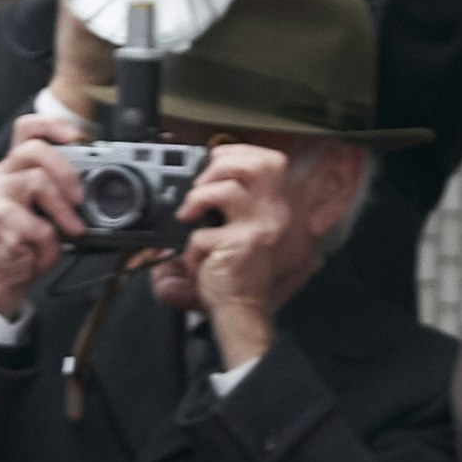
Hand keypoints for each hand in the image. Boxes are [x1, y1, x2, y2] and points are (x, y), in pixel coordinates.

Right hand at [0, 116, 86, 328]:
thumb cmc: (25, 244)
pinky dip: (51, 244)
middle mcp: (0, 176)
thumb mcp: (45, 210)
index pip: (26, 128)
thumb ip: (61, 190)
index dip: (53, 125)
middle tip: (80, 198)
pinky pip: (38, 225)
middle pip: (34, 149)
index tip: (78, 137)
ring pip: (38, 182)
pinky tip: (44, 253)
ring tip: (72, 231)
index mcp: (13, 168)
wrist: (0, 280)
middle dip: (66, 171)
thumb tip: (98, 180)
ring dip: (64, 210)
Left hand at [162, 141, 327, 367]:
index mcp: (273, 207)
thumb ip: (229, 204)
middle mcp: (272, 214)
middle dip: (219, 165)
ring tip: (188, 215)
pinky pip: (202, 235)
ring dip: (197, 199)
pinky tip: (194, 262)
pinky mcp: (237, 247)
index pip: (269, 160)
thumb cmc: (237, 271)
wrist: (241, 309)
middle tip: (200, 186)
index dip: (237, 152)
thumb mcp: (240, 231)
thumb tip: (196, 180)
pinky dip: (189, 248)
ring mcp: (257, 229)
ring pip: (226, 190)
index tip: (213, 161)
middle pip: (256, 164)